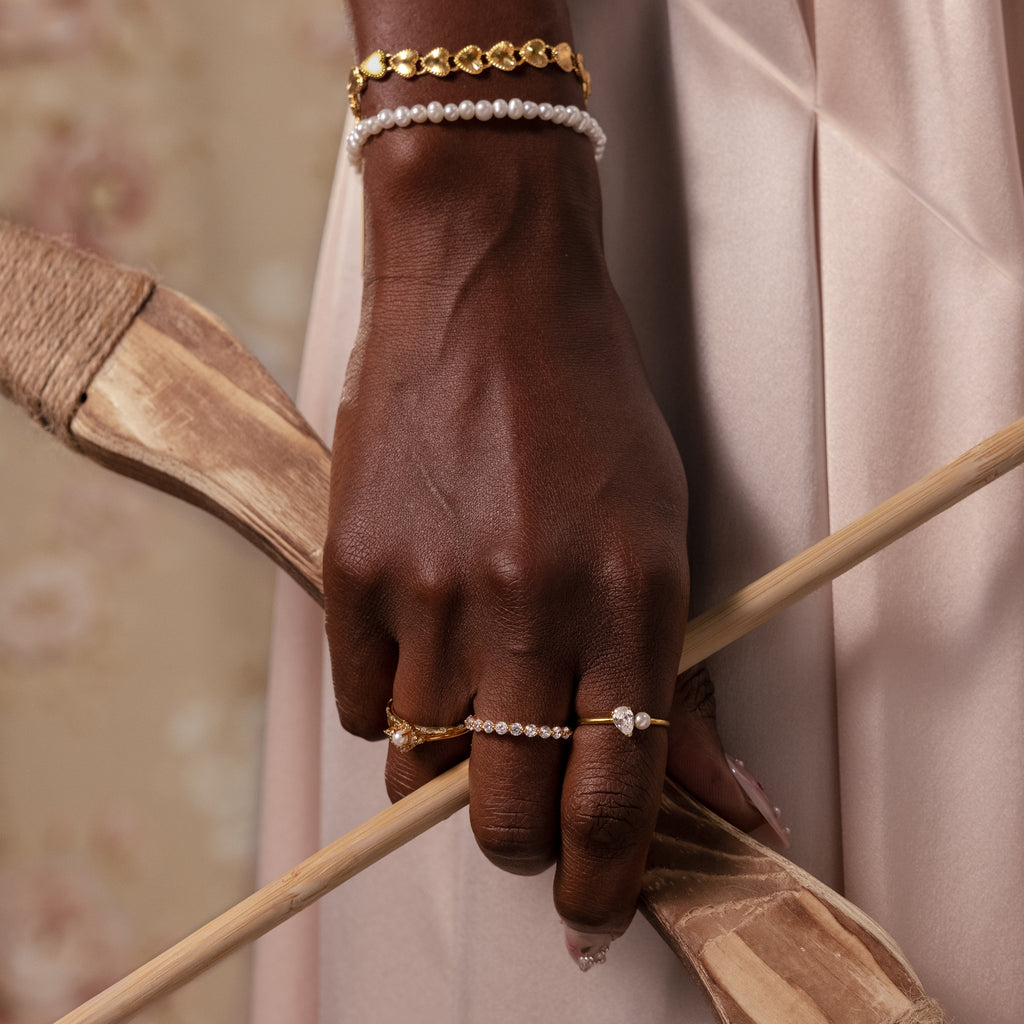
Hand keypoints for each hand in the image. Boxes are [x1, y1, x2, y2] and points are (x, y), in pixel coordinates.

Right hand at [323, 107, 761, 960]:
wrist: (487, 292)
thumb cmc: (588, 404)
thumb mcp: (666, 532)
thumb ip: (682, 677)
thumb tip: (721, 795)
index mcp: (629, 600)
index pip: (615, 796)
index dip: (605, 876)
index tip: (594, 904)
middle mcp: (529, 607)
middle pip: (502, 814)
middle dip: (515, 840)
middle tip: (521, 817)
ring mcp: (431, 588)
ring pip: (421, 765)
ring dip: (450, 757)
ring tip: (470, 687)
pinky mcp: (352, 567)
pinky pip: (359, 702)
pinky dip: (390, 697)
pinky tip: (419, 639)